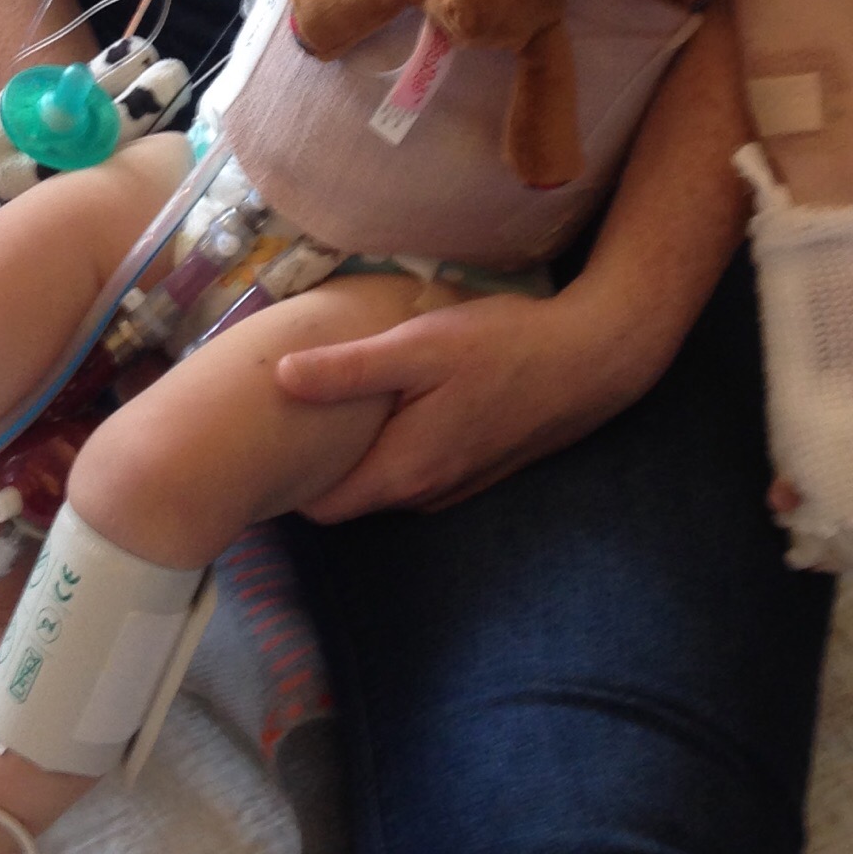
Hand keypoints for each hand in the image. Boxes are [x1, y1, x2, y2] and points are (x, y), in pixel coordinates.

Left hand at [274, 286, 657, 515]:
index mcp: (404, 470)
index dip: (285, 481)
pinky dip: (392, 451)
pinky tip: (388, 408)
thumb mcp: (419, 346)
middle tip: (283, 422)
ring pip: (384, 485)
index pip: (320, 507)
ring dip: (357, 457)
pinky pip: (415, 473)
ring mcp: (456, 487)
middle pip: (350, 498)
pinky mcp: (477, 471)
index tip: (259, 444)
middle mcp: (427, 494)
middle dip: (315, 468)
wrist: (592, 360)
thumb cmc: (504, 347)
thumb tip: (279, 379)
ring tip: (326, 411)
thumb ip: (349, 369)